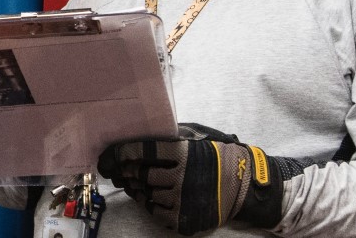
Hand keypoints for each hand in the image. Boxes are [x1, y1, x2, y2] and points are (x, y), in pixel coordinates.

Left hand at [96, 123, 301, 234]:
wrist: (245, 186)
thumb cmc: (218, 157)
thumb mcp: (198, 138)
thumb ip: (171, 137)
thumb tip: (138, 136)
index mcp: (184, 153)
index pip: (141, 151)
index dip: (120, 153)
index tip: (109, 154)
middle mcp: (182, 177)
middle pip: (139, 174)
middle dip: (124, 171)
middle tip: (116, 170)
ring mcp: (183, 200)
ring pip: (145, 194)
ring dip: (135, 187)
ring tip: (132, 182)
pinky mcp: (184, 219)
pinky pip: (154, 211)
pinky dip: (147, 203)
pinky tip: (147, 196)